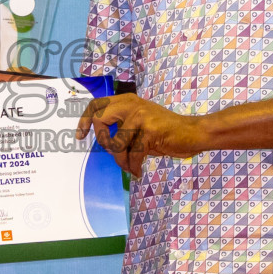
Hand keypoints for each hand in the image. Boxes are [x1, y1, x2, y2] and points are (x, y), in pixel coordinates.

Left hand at [76, 94, 207, 176]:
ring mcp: (141, 116)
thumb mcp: (140, 124)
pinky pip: (133, 154)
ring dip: (122, 161)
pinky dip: (133, 167)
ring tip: (130, 167)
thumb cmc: (165, 131)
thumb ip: (122, 126)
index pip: (97, 104)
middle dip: (101, 140)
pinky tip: (138, 172)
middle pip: (100, 118)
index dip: (84, 120)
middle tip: (112, 151)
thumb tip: (101, 141)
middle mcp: (132, 105)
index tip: (79, 136)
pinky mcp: (150, 130)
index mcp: (127, 101)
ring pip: (117, 144)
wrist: (193, 133)